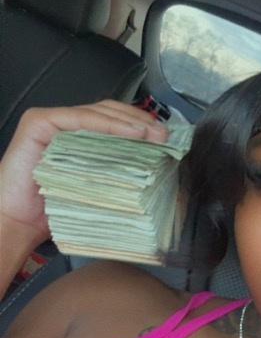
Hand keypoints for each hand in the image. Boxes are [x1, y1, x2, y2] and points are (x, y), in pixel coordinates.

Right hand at [0, 100, 167, 244]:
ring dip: (130, 121)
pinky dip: (107, 124)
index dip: (140, 125)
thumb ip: (117, 172)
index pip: (114, 121)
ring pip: (98, 113)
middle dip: (140, 121)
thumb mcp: (96, 188)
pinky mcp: (38, 122)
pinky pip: (79, 119)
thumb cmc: (53, 212)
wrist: (17, 225)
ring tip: (153, 134)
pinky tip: (131, 132)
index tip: (166, 138)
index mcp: (77, 137)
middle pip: (109, 112)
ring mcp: (50, 120)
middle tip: (165, 135)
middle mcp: (63, 124)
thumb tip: (156, 169)